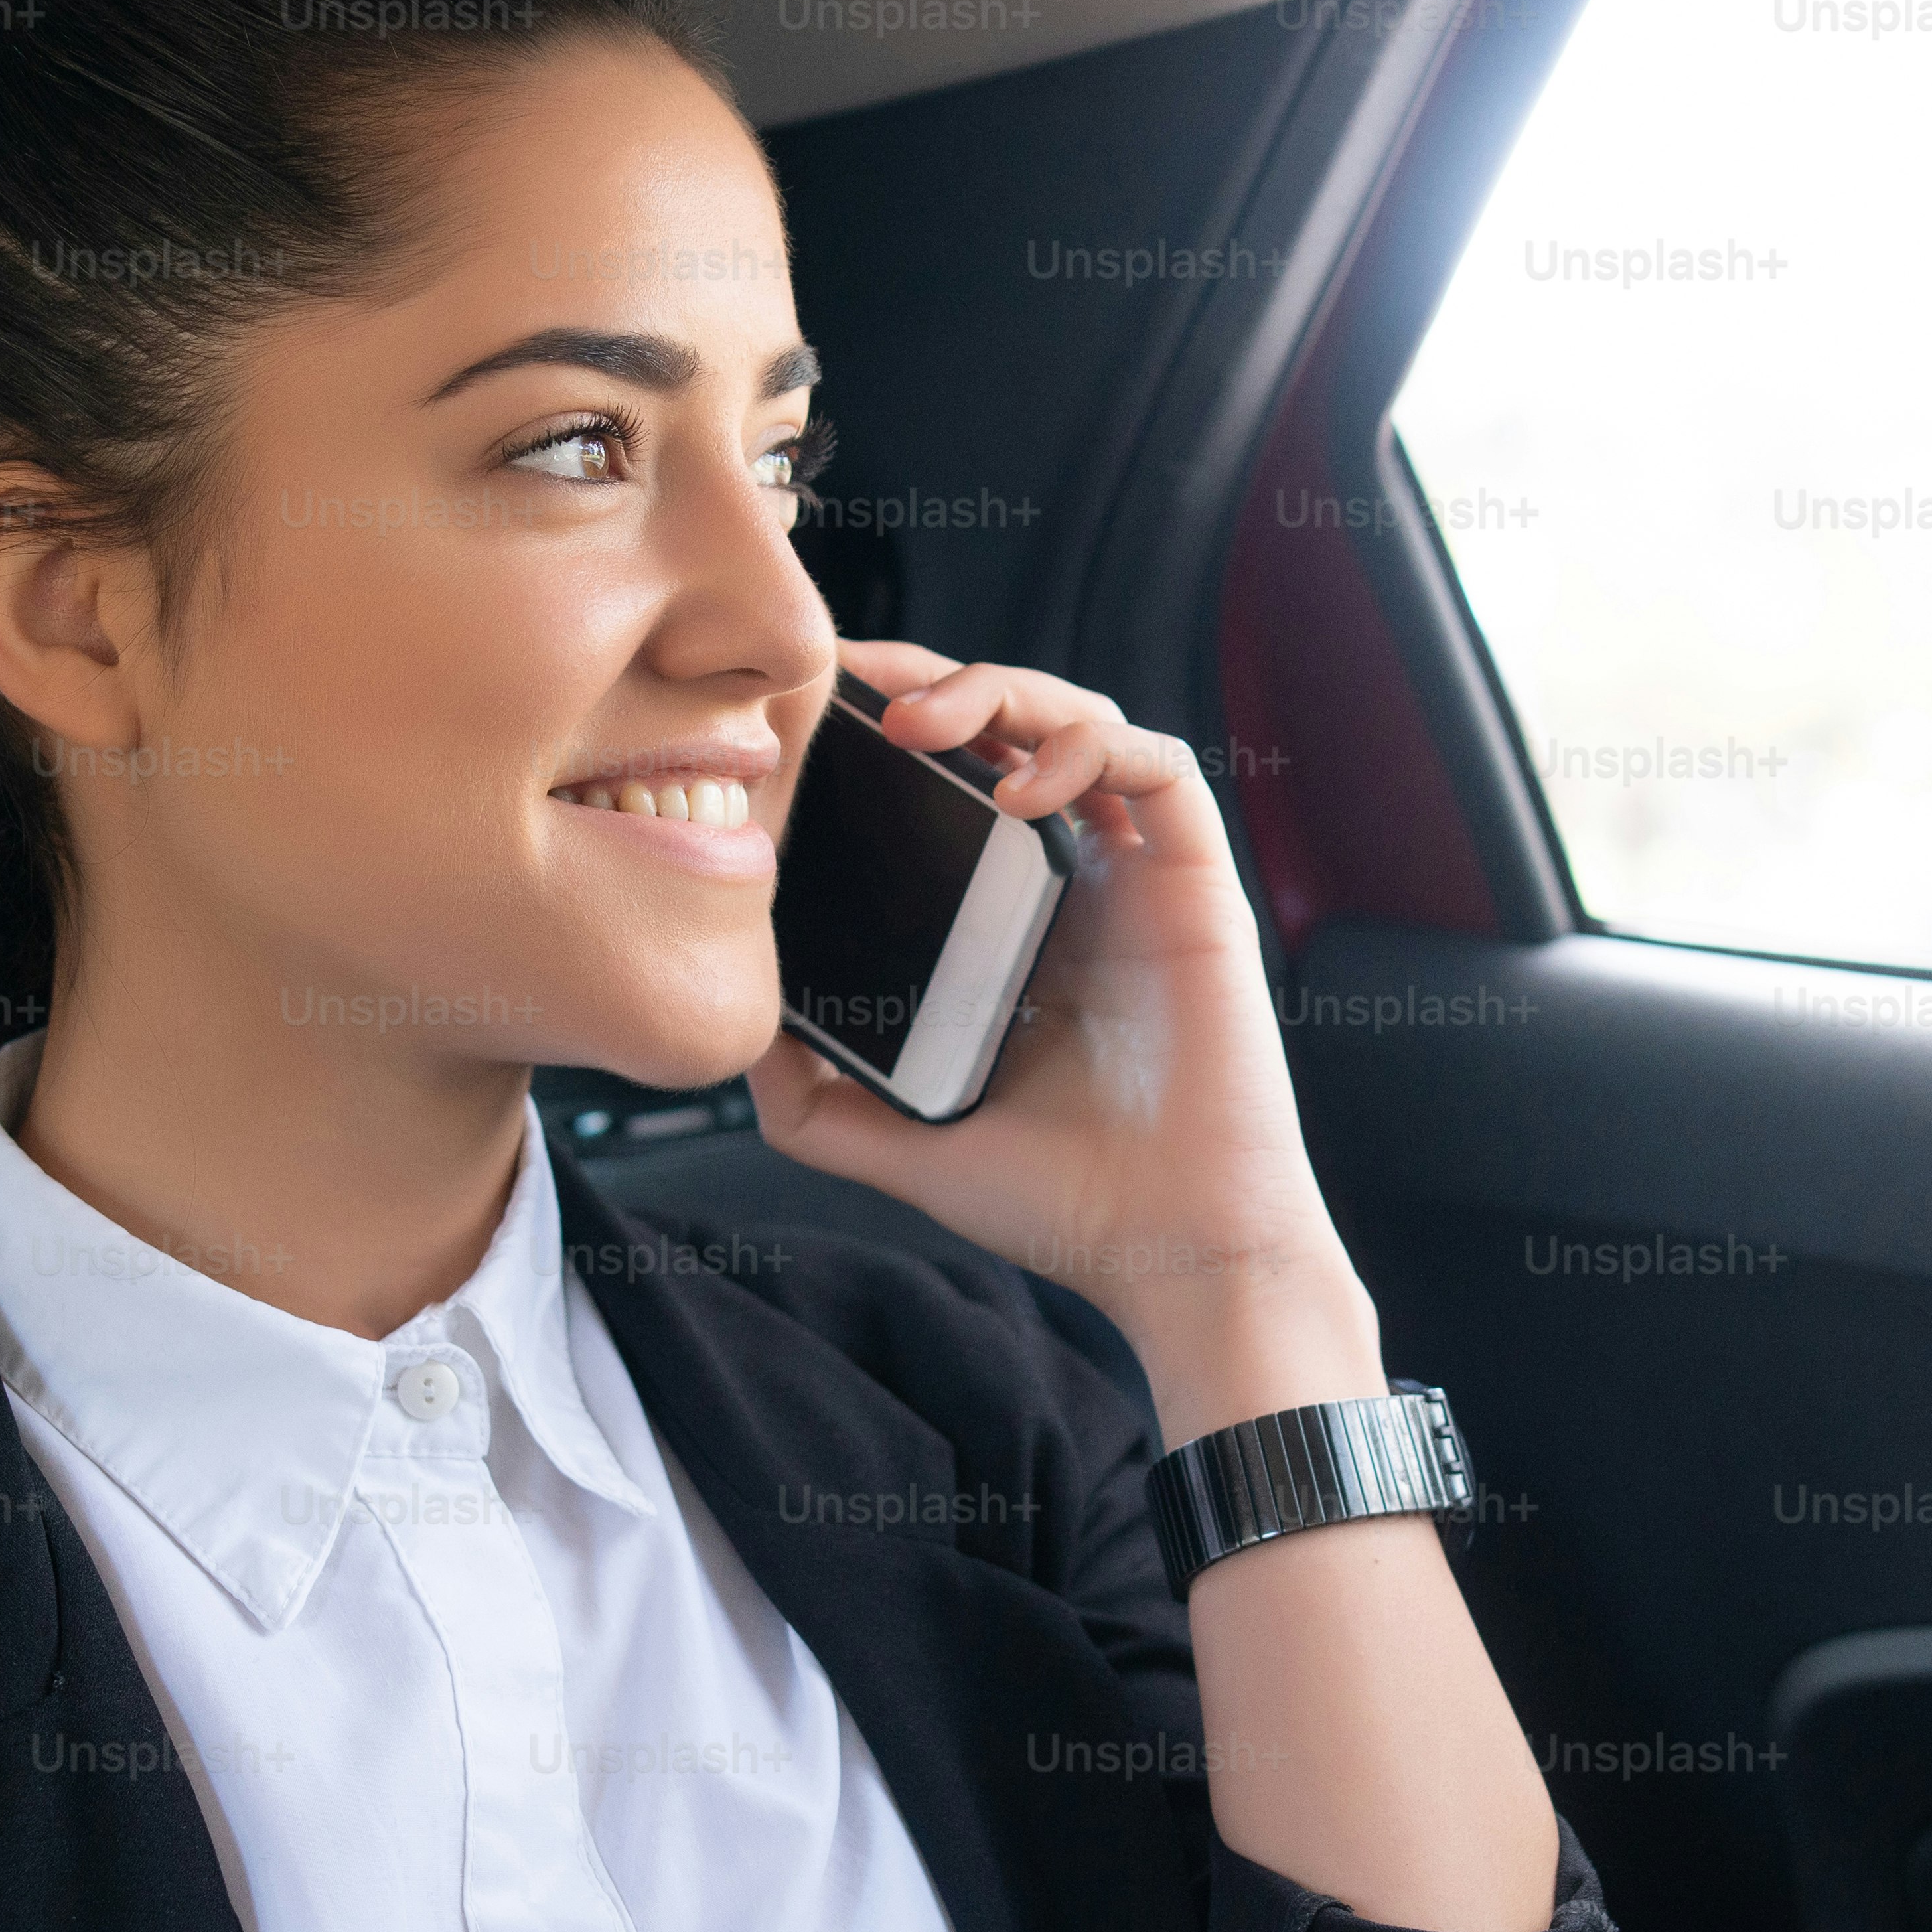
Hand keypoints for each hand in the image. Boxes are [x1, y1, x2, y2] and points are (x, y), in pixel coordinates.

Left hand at [743, 643, 1384, 1439]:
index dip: (880, 723)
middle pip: (1005, 725)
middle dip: (930, 680)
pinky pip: (1156, 767)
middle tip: (856, 689)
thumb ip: (810, 1096)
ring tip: (927, 723)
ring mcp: (1135, 875)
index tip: (803, 709)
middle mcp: (1069, 881)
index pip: (941, 782)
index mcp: (1000, 921)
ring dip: (1002, 693)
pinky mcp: (1197, 882)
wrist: (1172, 1251)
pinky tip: (1024, 786)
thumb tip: (734, 1031)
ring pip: (1080, 718)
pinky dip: (1089, 746)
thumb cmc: (1061, 1202)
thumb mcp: (895, 1144)